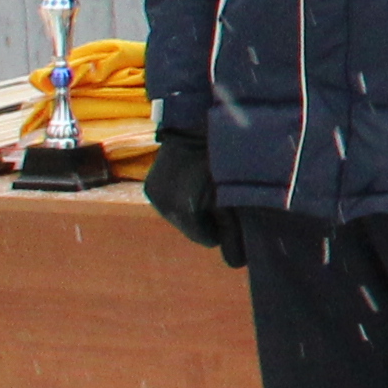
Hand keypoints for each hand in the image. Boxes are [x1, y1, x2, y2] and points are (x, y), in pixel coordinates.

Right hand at [144, 129, 246, 268]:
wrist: (199, 123)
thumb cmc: (226, 160)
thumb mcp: (234, 196)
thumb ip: (235, 231)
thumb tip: (237, 264)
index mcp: (186, 209)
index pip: (208, 239)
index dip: (223, 229)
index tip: (232, 213)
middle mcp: (165, 205)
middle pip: (192, 229)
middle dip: (207, 220)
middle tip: (222, 199)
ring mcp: (155, 195)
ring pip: (180, 217)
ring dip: (193, 209)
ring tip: (208, 188)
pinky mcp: (151, 188)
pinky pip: (169, 203)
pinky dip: (182, 198)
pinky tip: (194, 183)